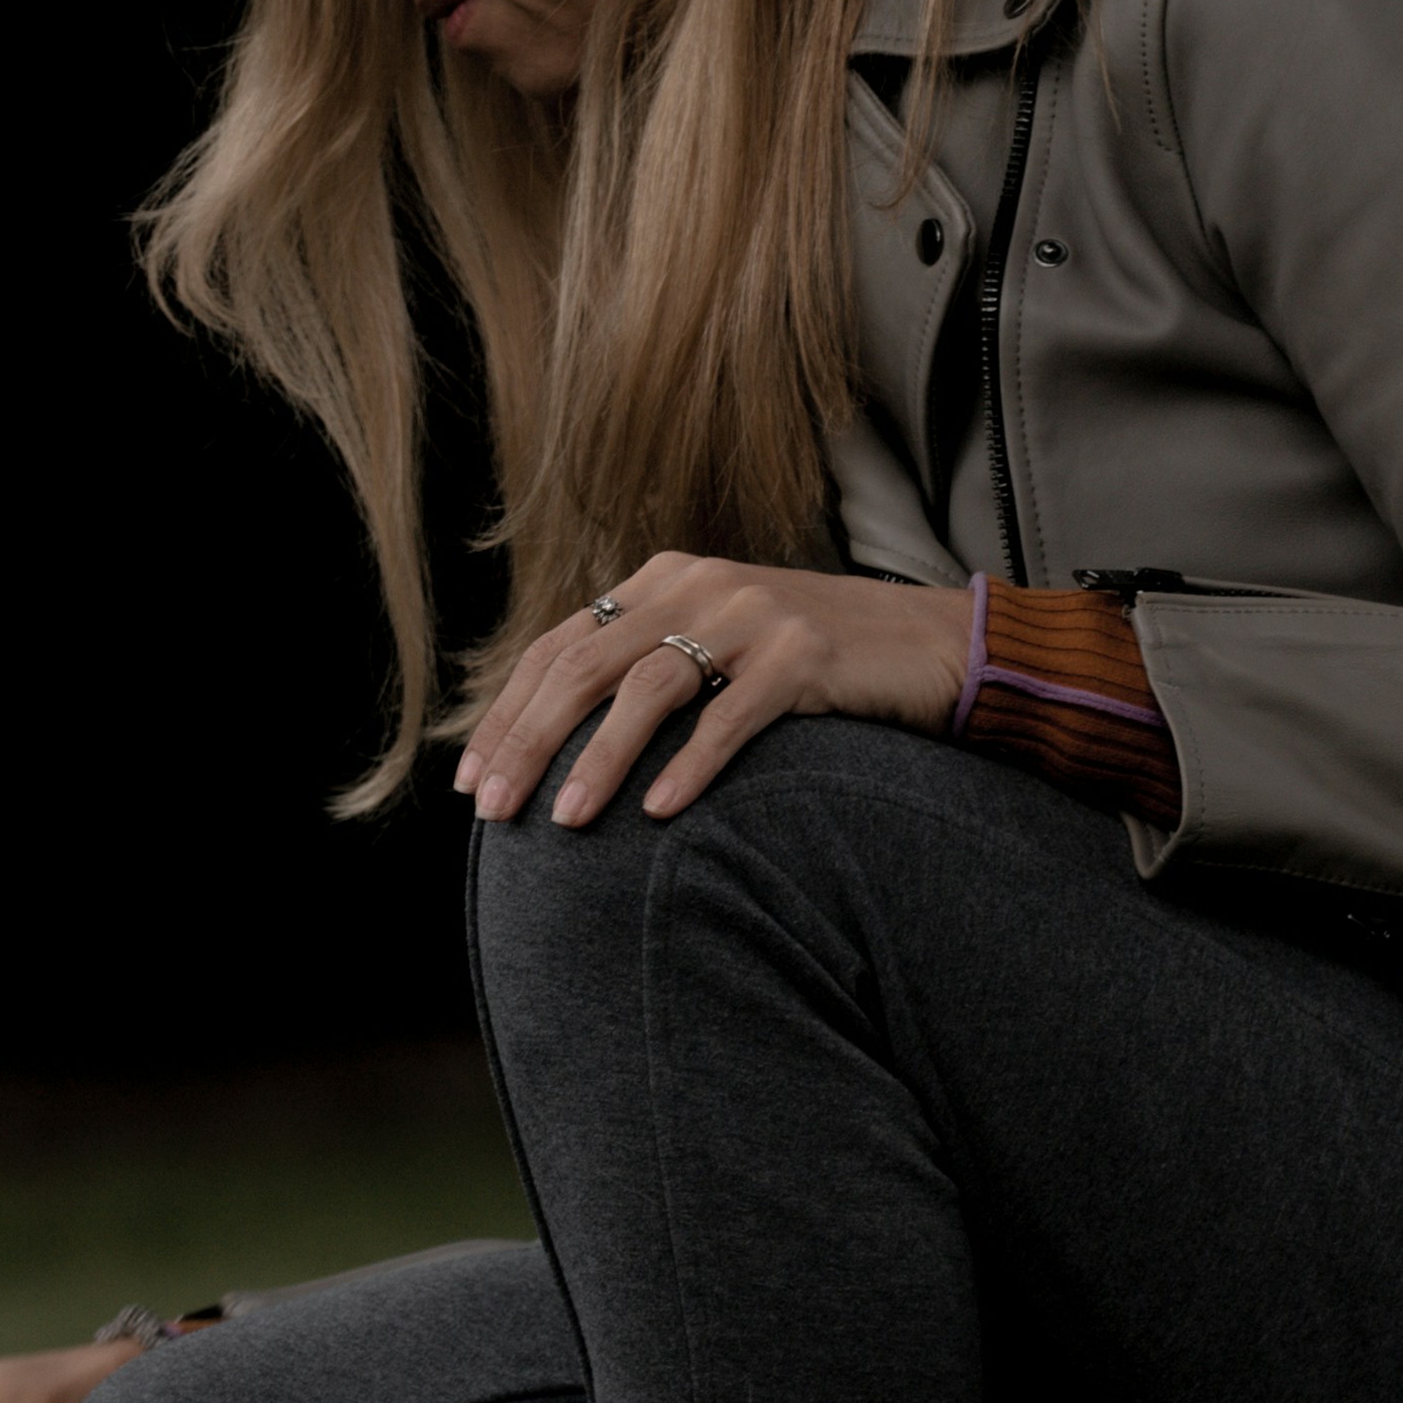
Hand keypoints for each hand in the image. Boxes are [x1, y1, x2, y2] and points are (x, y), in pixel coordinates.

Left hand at [455, 557, 971, 827]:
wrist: (932, 643)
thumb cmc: (815, 665)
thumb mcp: (720, 648)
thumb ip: (650, 670)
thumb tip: (560, 745)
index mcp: (664, 580)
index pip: (557, 647)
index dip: (507, 715)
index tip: (470, 783)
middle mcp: (699, 585)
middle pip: (584, 665)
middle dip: (530, 742)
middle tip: (494, 811)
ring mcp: (752, 614)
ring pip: (648, 687)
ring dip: (598, 759)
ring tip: (565, 822)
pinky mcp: (805, 652)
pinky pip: (732, 714)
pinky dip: (690, 765)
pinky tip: (659, 813)